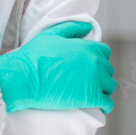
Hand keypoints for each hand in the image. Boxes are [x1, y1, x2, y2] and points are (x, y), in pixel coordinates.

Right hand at [0, 21, 115, 113]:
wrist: (26, 77)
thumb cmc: (35, 55)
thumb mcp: (51, 34)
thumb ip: (71, 28)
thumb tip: (88, 27)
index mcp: (87, 48)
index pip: (104, 52)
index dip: (96, 57)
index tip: (88, 64)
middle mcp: (95, 63)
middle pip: (107, 69)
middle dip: (99, 73)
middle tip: (86, 79)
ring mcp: (95, 81)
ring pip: (109, 86)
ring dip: (103, 88)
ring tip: (91, 91)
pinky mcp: (91, 98)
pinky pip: (107, 103)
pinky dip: (105, 105)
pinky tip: (99, 106)